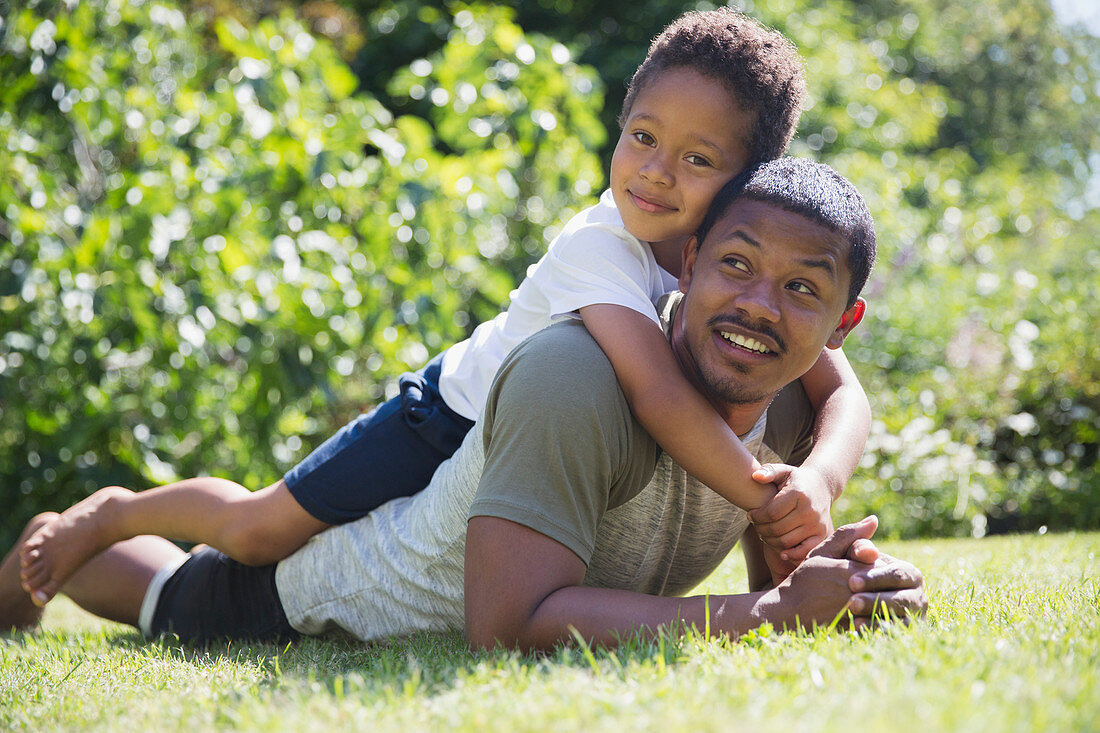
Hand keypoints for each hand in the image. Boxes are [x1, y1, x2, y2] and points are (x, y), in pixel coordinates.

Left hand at [749, 463, 833, 562]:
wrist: (821, 487)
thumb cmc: (796, 479)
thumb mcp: (783, 471)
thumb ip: (769, 471)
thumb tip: (755, 476)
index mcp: (799, 494)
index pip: (771, 513)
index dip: (756, 517)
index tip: (750, 515)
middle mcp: (810, 511)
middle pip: (776, 529)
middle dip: (760, 529)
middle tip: (756, 526)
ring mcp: (817, 524)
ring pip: (785, 542)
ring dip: (770, 541)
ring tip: (764, 533)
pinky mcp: (821, 535)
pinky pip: (803, 552)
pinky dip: (791, 555)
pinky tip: (781, 551)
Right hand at [759, 517, 926, 631]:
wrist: (786, 613)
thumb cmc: (804, 580)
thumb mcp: (822, 553)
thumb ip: (848, 536)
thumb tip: (873, 520)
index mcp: (849, 571)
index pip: (882, 567)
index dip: (883, 569)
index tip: (881, 571)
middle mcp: (854, 592)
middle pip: (887, 587)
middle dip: (889, 587)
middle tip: (886, 589)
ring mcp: (854, 614)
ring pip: (886, 607)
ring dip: (889, 605)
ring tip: (885, 603)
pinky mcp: (854, 631)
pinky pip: (878, 625)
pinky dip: (883, 622)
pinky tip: (880, 620)